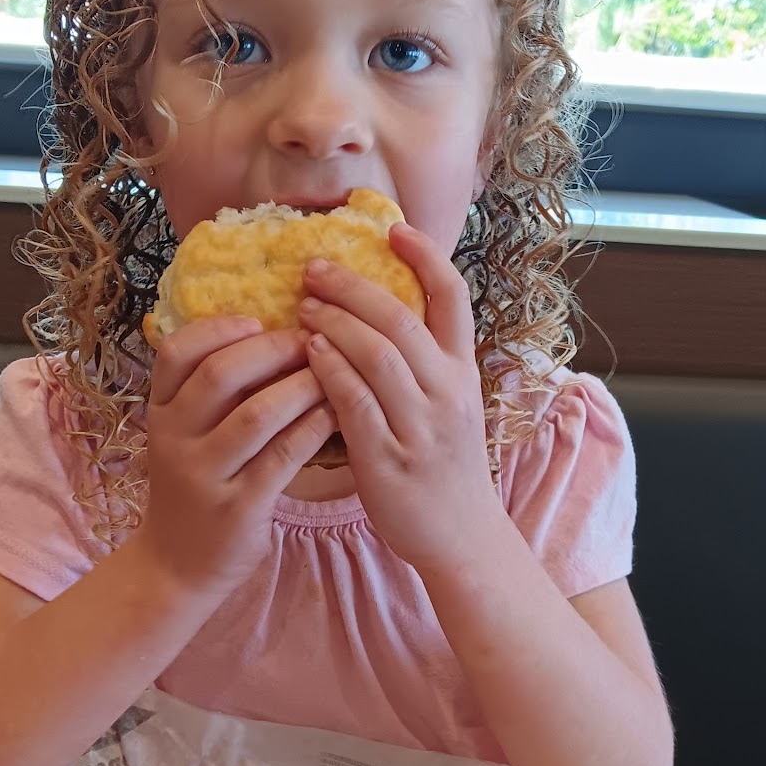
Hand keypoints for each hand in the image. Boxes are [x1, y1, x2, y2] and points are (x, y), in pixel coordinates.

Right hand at [138, 316, 334, 596]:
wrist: (178, 565)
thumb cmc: (196, 486)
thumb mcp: (185, 435)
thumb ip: (210, 391)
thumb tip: (271, 330)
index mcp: (160, 412)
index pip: (176, 351)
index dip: (220, 328)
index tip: (259, 320)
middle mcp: (174, 439)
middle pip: (221, 374)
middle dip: (274, 349)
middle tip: (312, 341)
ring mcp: (204, 476)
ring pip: (257, 414)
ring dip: (302, 386)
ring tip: (333, 373)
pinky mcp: (238, 508)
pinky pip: (283, 456)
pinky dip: (313, 428)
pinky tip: (335, 414)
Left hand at [299, 223, 503, 574]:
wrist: (461, 536)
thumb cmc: (445, 466)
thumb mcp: (450, 405)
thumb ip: (424, 362)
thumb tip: (380, 312)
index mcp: (463, 372)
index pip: (453, 299)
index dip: (426, 257)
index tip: (394, 230)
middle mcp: (447, 392)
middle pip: (400, 319)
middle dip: (353, 287)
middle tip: (313, 268)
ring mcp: (420, 425)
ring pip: (376, 355)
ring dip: (334, 323)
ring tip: (302, 307)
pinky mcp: (389, 458)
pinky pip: (354, 402)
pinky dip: (328, 372)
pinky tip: (307, 355)